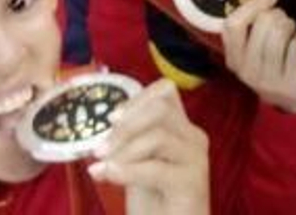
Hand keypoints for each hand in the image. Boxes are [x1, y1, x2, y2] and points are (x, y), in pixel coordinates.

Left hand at [89, 80, 209, 213]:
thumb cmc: (155, 205)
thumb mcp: (137, 163)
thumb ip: (131, 140)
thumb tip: (111, 119)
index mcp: (182, 129)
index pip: (165, 92)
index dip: (136, 100)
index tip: (109, 120)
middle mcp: (193, 138)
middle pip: (161, 108)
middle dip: (125, 126)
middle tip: (100, 149)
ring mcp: (196, 159)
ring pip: (158, 135)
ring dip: (123, 150)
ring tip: (100, 167)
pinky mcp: (192, 183)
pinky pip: (156, 168)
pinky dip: (126, 170)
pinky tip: (106, 175)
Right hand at [221, 0, 295, 113]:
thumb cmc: (276, 62)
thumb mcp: (255, 48)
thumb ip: (252, 25)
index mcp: (233, 58)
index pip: (232, 24)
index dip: (253, 5)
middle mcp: (246, 70)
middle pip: (262, 22)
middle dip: (279, 16)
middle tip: (283, 24)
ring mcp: (267, 79)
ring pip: (280, 31)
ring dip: (291, 27)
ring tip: (292, 34)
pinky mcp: (290, 83)